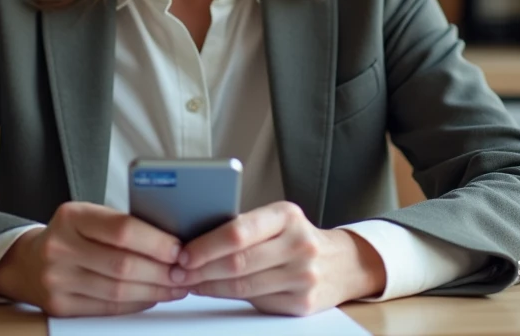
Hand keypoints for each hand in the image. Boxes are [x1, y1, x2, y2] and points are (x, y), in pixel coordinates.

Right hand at [0, 201, 187, 316]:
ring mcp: (57, 280)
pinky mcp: (60, 306)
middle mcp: (59, 248)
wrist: (28, 261)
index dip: (156, 242)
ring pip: (118, 291)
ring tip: (176, 286)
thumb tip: (173, 240)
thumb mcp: (90, 217)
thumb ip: (122, 224)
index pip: (122, 229)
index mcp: (71, 217)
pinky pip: (108, 308)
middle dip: (161, 271)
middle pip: (123, 265)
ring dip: (154, 291)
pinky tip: (153, 296)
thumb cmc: (72, 234)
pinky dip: (136, 303)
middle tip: (184, 272)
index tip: (180, 248)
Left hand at [171, 201, 386, 315]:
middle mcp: (299, 244)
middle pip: (238, 262)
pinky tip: (212, 290)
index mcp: (287, 216)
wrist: (342, 263)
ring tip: (189, 282)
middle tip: (177, 272)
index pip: (239, 231)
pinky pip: (255, 301)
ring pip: (243, 286)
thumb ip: (245, 226)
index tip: (183, 253)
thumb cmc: (296, 237)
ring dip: (209, 285)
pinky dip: (227, 296)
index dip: (206, 245)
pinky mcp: (302, 303)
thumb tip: (194, 237)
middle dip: (201, 269)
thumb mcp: (278, 220)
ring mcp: (303, 276)